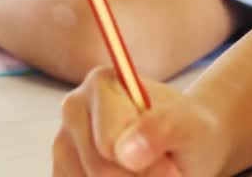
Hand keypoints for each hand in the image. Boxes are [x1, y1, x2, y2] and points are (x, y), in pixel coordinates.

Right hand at [54, 68, 229, 176]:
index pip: (111, 144)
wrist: (182, 145)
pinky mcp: (61, 169)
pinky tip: (125, 176)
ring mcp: (63, 141)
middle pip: (99, 171)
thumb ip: (162, 128)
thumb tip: (125, 153)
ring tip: (145, 173)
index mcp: (102, 83)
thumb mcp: (189, 126)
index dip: (148, 165)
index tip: (170, 162)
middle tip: (164, 171)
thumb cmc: (187, 131)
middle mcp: (74, 108)